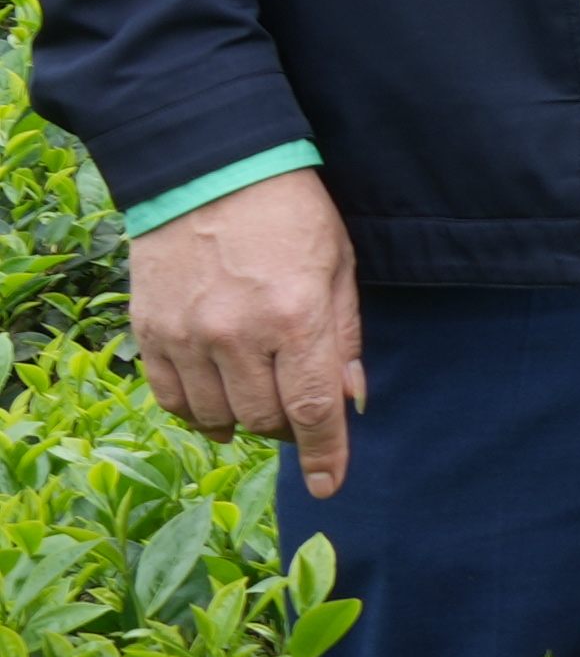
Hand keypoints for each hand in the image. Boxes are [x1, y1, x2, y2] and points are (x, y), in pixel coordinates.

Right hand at [127, 168, 364, 494]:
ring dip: (244, 421)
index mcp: (296, 317)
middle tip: (298, 410)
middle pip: (265, 419)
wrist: (210, 169)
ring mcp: (188, 335)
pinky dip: (197, 413)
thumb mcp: (339, 266)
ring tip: (259, 400)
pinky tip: (215, 406)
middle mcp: (238, 335)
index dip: (324, 454)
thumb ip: (345, 336)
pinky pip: (173, 399)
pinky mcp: (151, 331)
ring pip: (217, 417)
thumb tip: (351, 399)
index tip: (329, 486)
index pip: (313, 408)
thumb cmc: (290, 213)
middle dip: (289, 427)